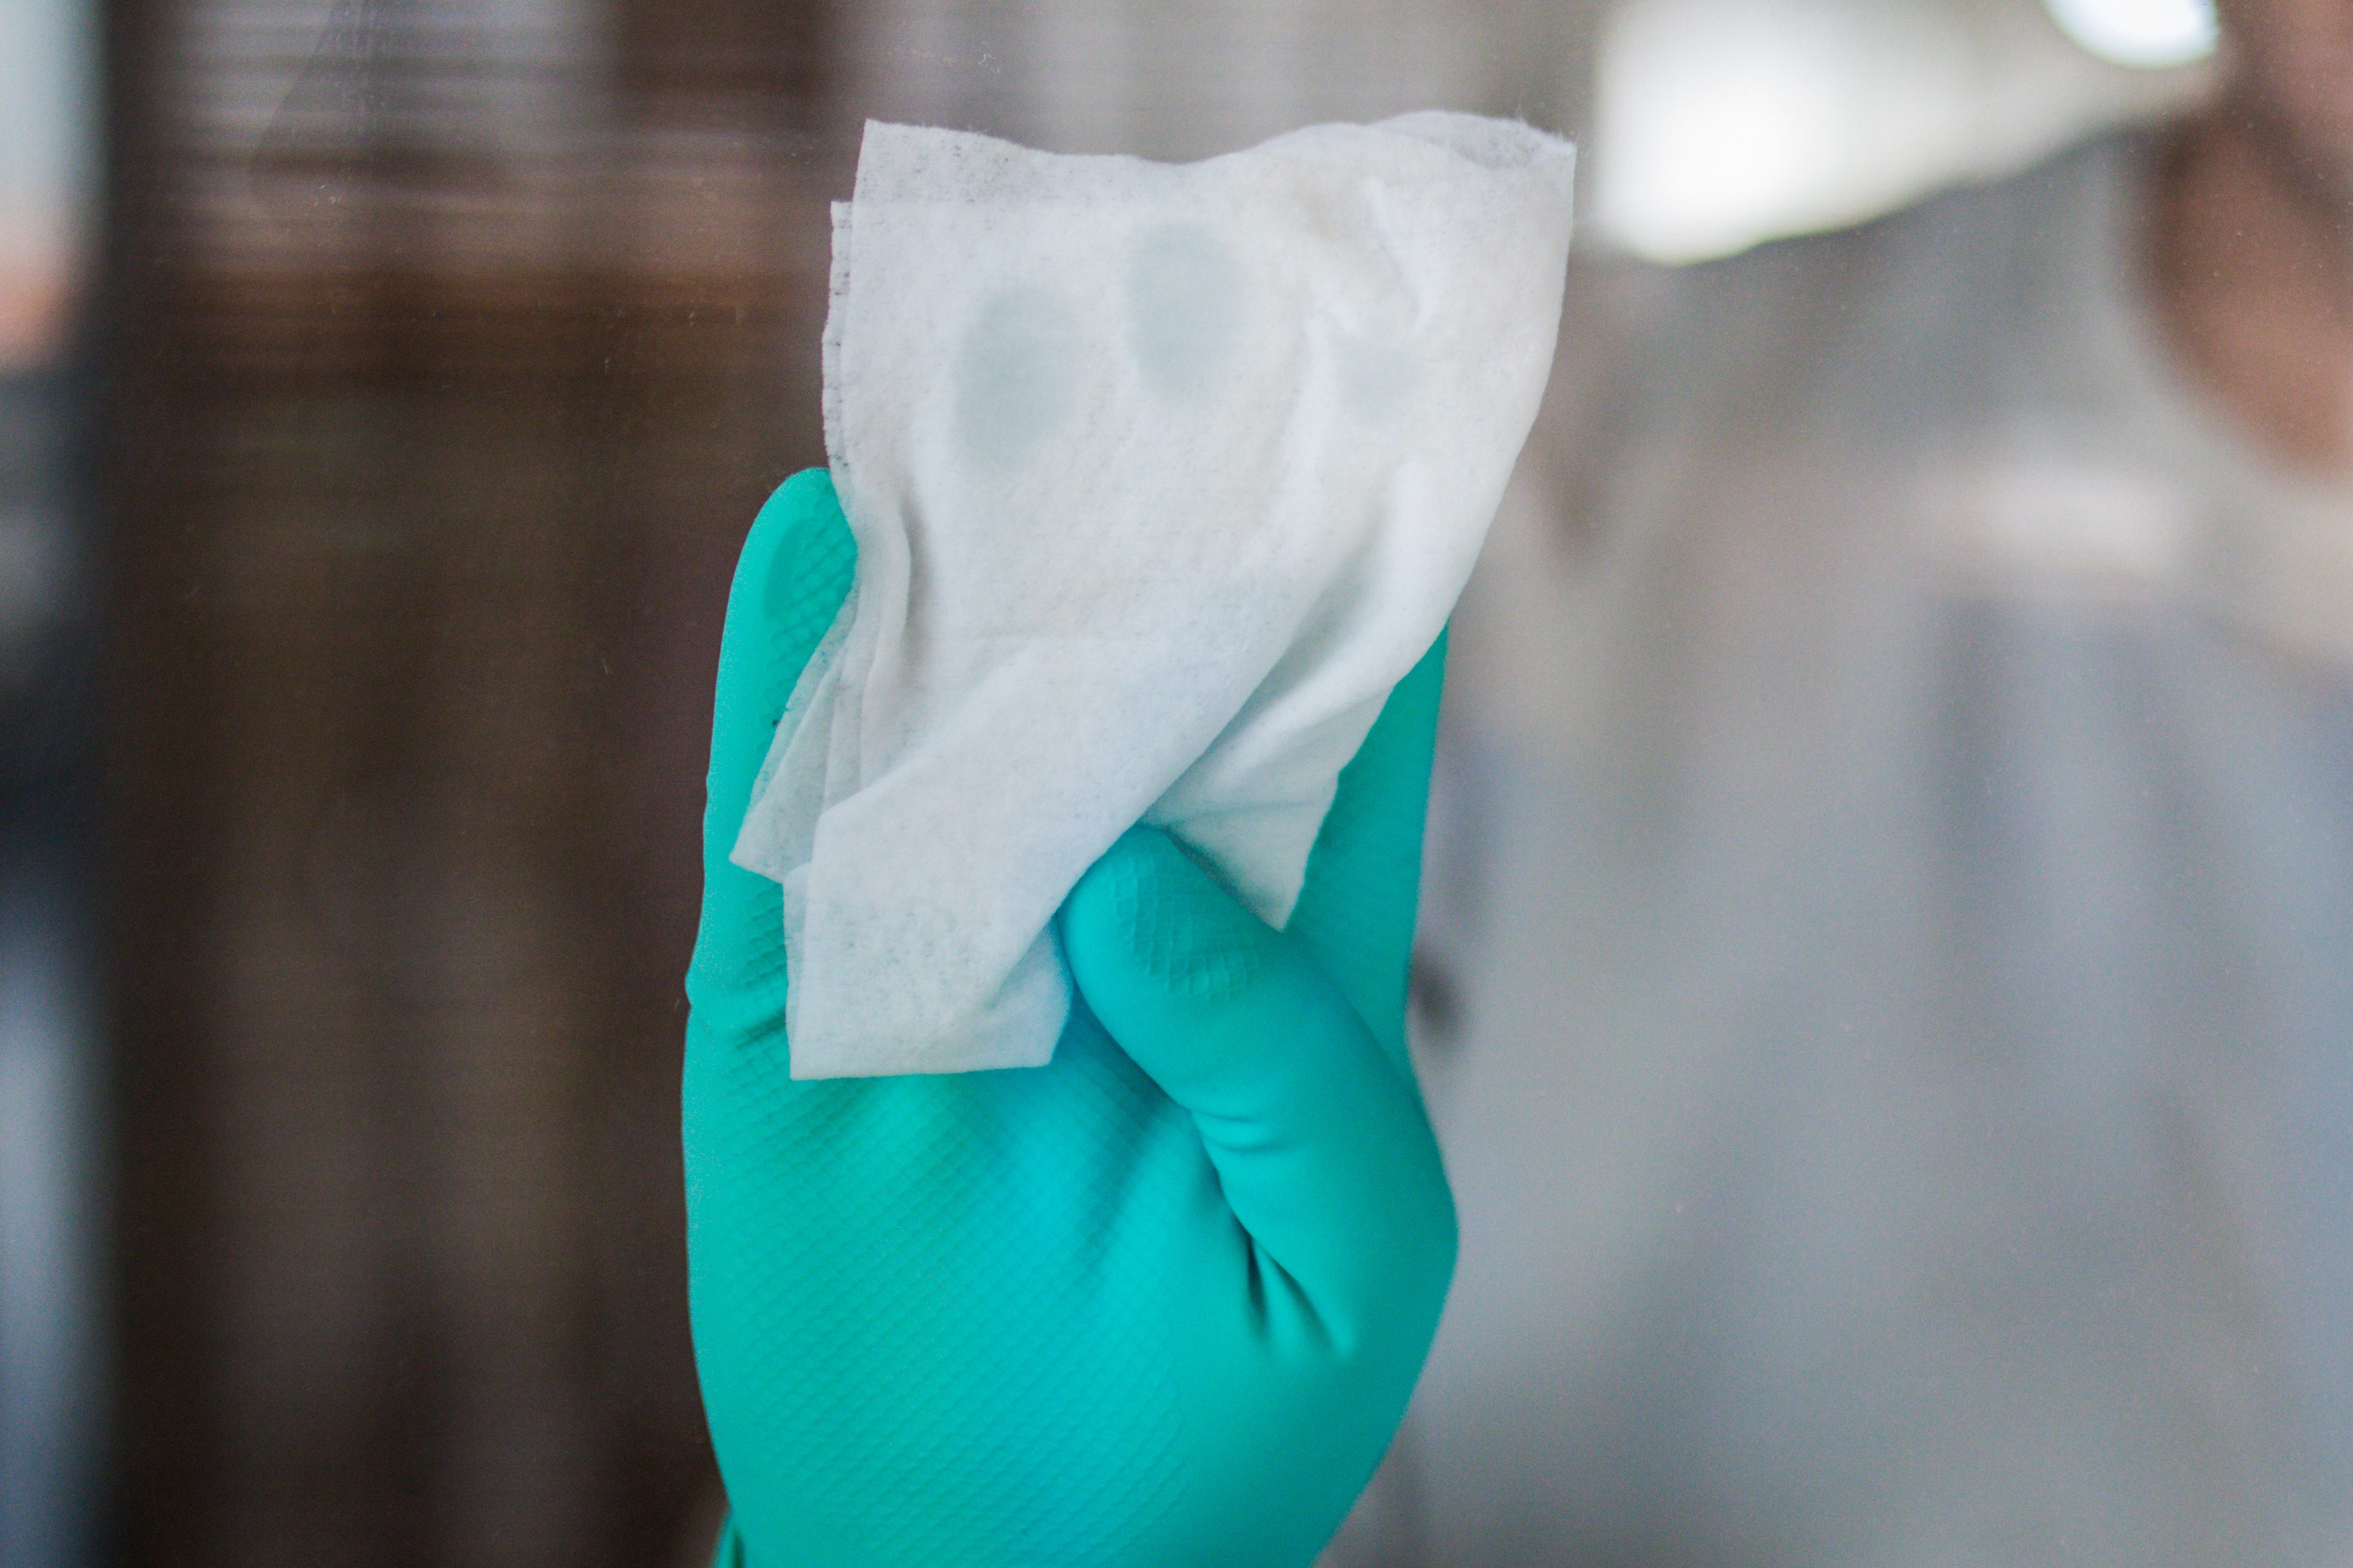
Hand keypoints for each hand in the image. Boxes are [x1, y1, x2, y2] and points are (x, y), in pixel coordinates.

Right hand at [685, 469, 1455, 1566]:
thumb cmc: (1214, 1429)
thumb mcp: (1342, 1254)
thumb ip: (1285, 1050)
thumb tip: (1132, 865)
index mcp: (1263, 974)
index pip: (1321, 747)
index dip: (1340, 598)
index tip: (1348, 441)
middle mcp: (1104, 928)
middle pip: (1129, 696)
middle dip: (1141, 542)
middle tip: (1153, 350)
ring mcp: (943, 957)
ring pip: (945, 728)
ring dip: (957, 577)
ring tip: (980, 397)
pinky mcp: (797, 1013)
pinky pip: (782, 830)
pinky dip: (786, 691)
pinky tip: (813, 549)